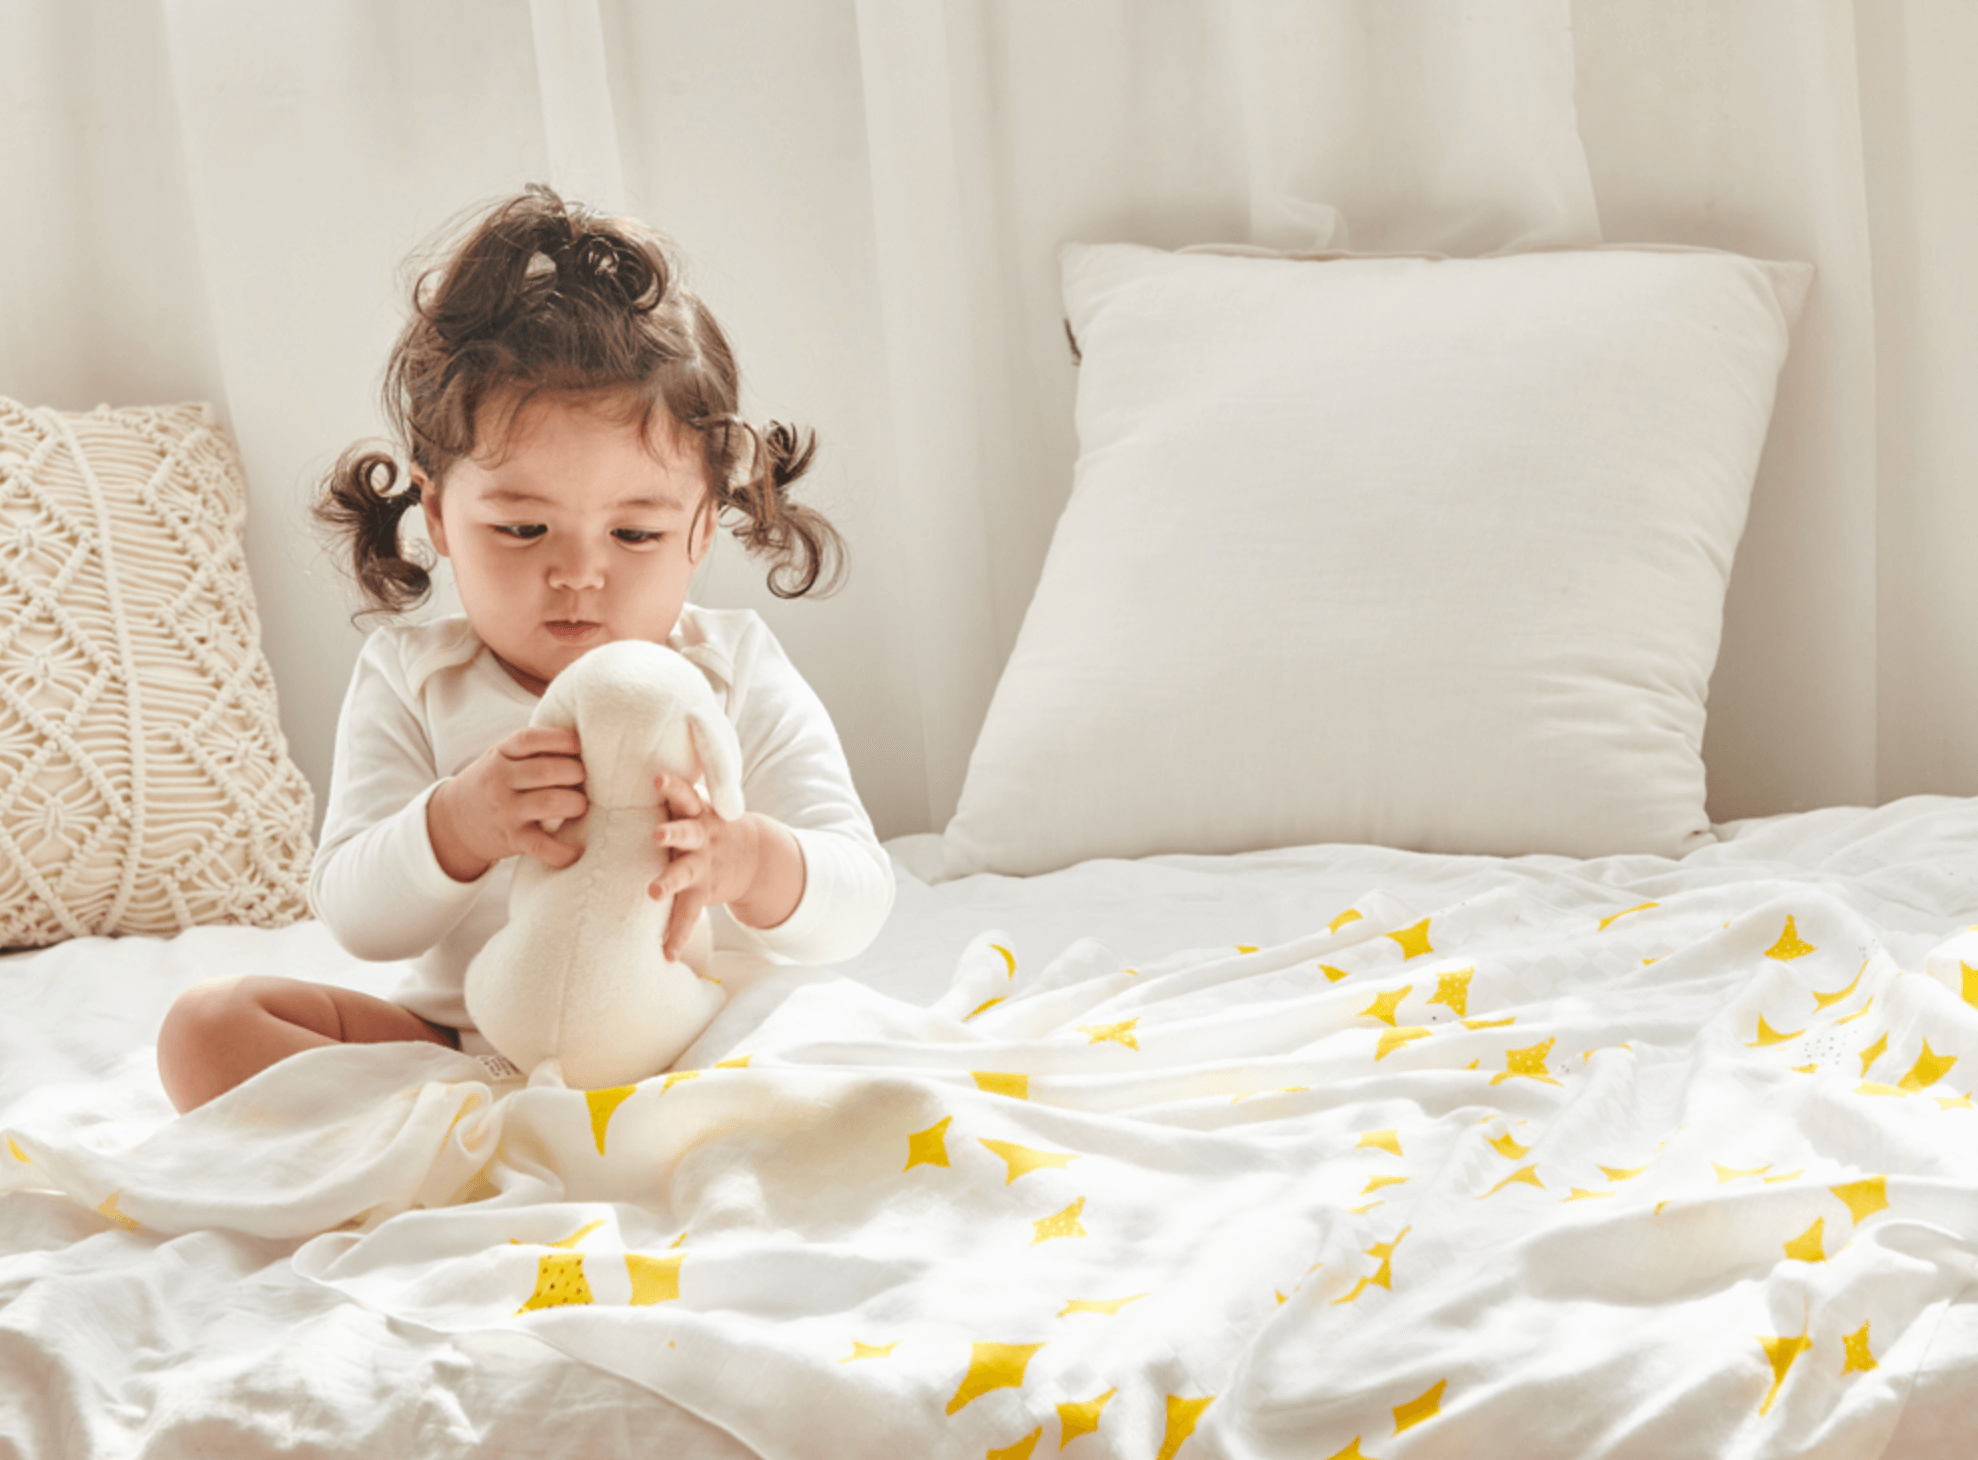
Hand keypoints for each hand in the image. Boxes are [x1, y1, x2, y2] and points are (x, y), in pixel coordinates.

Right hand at [428, 726, 586, 881]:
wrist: (453, 822)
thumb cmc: (492, 783)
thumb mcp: (501, 758)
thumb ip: (532, 749)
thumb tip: (583, 743)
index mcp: (501, 754)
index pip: (530, 739)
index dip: (561, 739)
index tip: (579, 746)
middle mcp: (501, 780)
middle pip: (547, 770)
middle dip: (577, 773)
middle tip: (583, 779)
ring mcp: (507, 811)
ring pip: (550, 802)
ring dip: (576, 803)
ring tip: (579, 805)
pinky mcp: (513, 839)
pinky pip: (542, 846)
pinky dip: (564, 852)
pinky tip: (577, 850)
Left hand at [649, 774, 802, 959]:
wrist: (754, 854)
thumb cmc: (706, 824)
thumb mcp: (695, 805)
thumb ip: (667, 795)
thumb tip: (615, 769)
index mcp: (696, 811)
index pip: (684, 794)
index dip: (672, 786)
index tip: (657, 778)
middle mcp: (701, 836)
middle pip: (686, 830)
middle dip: (671, 831)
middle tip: (656, 833)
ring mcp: (704, 865)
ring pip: (685, 872)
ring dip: (669, 881)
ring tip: (653, 892)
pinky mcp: (705, 891)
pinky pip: (689, 915)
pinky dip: (676, 935)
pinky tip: (666, 954)